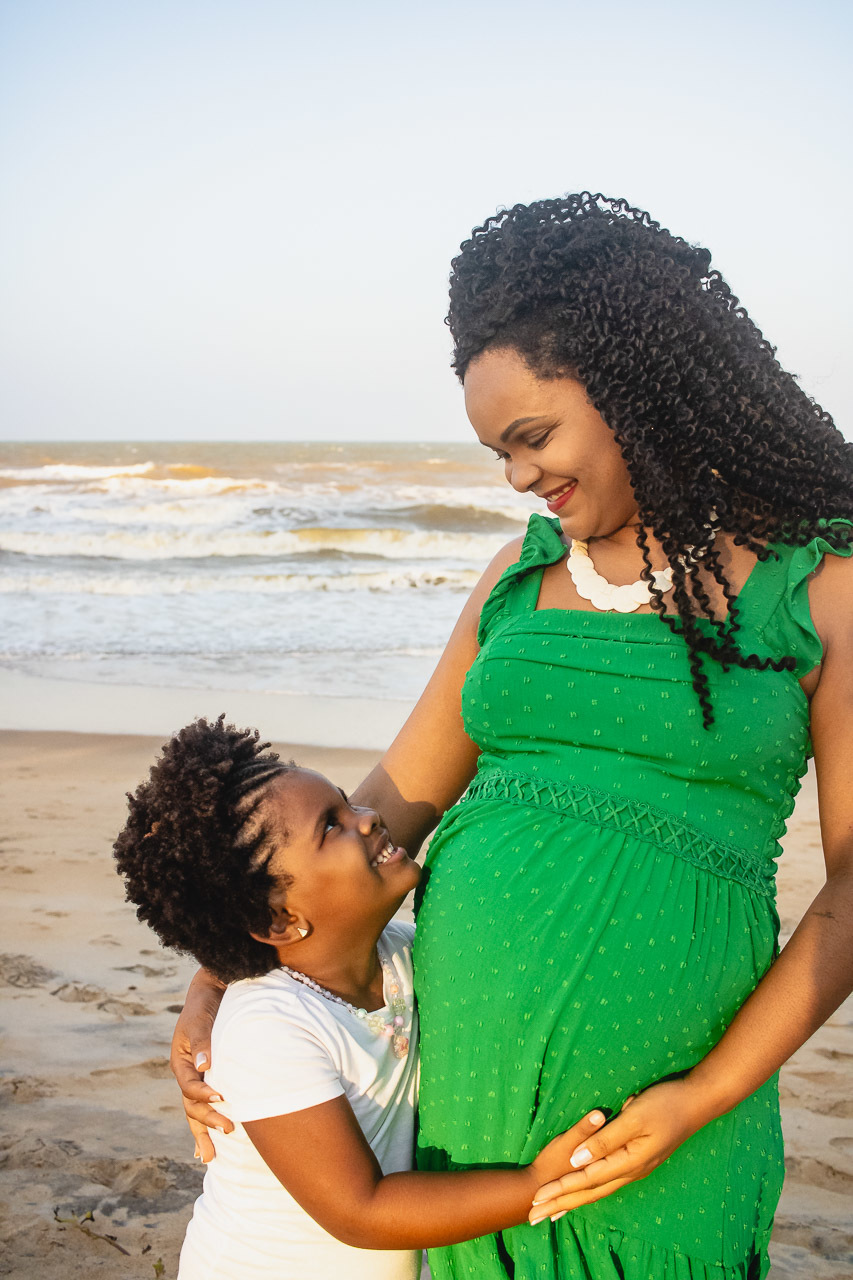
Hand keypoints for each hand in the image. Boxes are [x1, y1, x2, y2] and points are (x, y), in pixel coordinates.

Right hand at [169, 970, 230, 1161]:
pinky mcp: (210, 1077)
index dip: (204, 1095)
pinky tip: (207, 1145)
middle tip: (229, 1130)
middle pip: (192, 1105)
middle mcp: (187, 1073)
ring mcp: (197, 1077)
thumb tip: (204, 1065)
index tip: (223, 1099)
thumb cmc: (206, 1004)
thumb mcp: (201, 1018)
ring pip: (195, 1111)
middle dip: (207, 1121)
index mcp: (181, 1061)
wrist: (214, 991)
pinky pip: (205, 1105)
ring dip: (203, 1132)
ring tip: (209, 1157)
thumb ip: (201, 1040)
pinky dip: (205, 1124)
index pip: (189, 1086)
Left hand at [529, 1079, 709, 1222]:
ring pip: (600, 1188)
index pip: (586, 1179)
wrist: (699, 1102)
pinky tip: (588, 1190)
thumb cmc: (666, 1104)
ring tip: (556, 1211)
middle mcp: (633, 1170)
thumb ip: (605, 1140)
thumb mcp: (634, 1118)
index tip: (537, 1199)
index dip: (561, 1189)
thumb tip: (578, 1160)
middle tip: (536, 1218)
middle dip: (562, 1204)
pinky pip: (609, 1179)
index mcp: (629, 1161)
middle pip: (591, 1191)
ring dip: (575, 1199)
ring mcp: (639, 1166)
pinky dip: (592, 1188)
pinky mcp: (641, 1158)